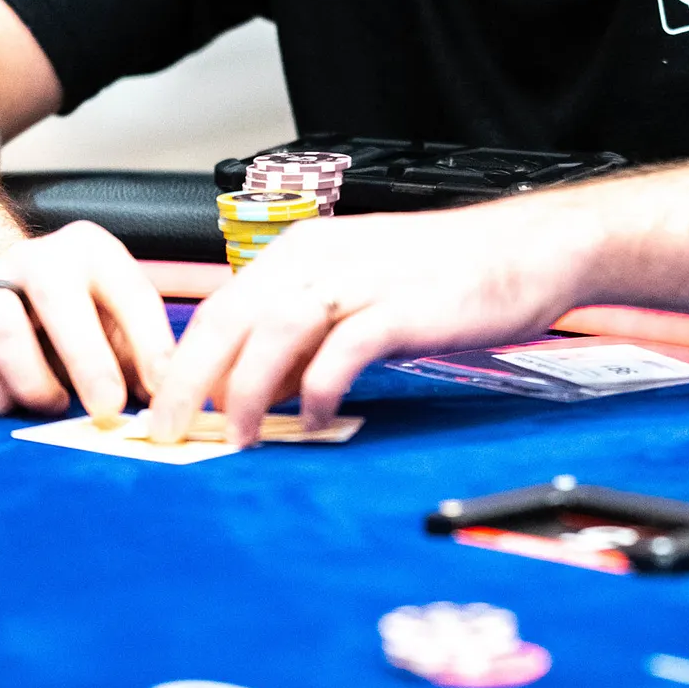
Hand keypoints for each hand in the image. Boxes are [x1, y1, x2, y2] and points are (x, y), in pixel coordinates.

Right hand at [0, 221, 178, 421]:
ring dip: (32, 380)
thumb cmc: (71, 318)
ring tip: (50, 403)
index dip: (151, 346)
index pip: (130, 293)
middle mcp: (33, 258)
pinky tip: (7, 401)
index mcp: (90, 253)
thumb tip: (166, 401)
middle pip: (57, 297)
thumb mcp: (115, 321)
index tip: (164, 391)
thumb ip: (141, 354)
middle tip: (106, 411)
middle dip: (86, 361)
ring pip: (0, 325)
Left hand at [147, 195, 596, 445]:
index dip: (183, 363)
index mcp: (299, 254)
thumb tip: (263, 389)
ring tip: (239, 437)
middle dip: (190, 382)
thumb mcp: (355, 292)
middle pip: (229, 321)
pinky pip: (341, 352)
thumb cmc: (443, 275)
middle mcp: (317, 260)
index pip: (219, 310)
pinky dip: (321, 389)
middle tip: (169, 432)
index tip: (164, 409)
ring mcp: (357, 281)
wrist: (523, 250)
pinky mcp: (398, 308)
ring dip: (247, 391)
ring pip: (272, 334)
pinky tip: (319, 418)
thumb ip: (305, 334)